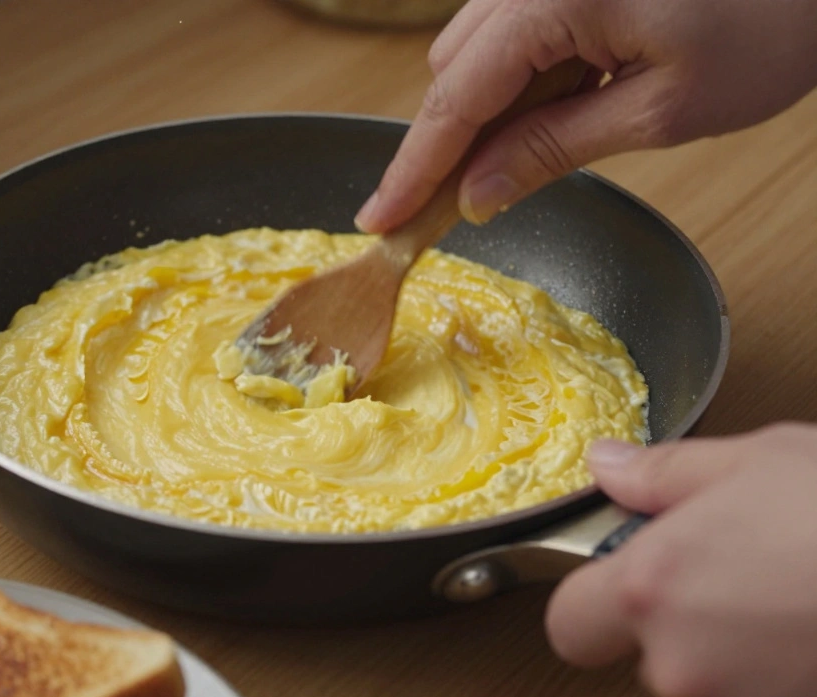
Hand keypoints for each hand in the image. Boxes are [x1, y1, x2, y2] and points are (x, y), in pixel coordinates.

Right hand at [355, 0, 816, 233]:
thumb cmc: (771, 23)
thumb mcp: (660, 108)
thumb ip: (552, 149)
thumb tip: (475, 196)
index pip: (455, 99)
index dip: (413, 169)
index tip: (379, 221)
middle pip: (453, 68)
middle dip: (449, 141)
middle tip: (453, 211)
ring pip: (475, 47)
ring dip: (485, 109)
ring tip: (522, 155)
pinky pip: (511, 27)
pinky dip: (517, 77)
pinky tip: (560, 102)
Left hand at [547, 424, 816, 696]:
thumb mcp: (755, 460)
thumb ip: (663, 475)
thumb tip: (609, 466)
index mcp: (649, 590)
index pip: (569, 625)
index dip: (591, 602)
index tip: (620, 581)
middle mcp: (682, 664)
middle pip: (647, 655)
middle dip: (680, 622)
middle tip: (737, 574)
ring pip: (711, 685)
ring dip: (738, 652)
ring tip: (794, 595)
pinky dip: (784, 674)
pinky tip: (815, 629)